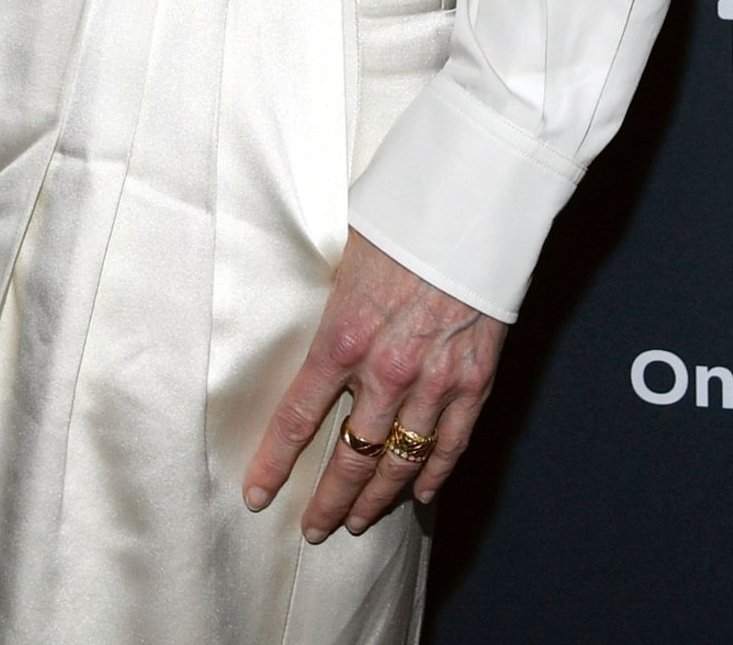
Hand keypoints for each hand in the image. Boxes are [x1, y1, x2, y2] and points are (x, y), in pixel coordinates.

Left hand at [242, 230, 504, 540]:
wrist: (471, 204)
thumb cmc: (401, 221)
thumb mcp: (343, 263)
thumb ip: (329, 310)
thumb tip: (313, 338)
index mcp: (342, 338)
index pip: (298, 419)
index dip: (275, 465)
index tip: (257, 496)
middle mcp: (386, 370)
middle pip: (350, 457)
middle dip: (329, 500)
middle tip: (315, 528)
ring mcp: (435, 381)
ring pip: (399, 461)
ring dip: (376, 498)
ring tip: (359, 522)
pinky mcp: (475, 380)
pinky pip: (452, 444)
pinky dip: (434, 474)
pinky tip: (419, 494)